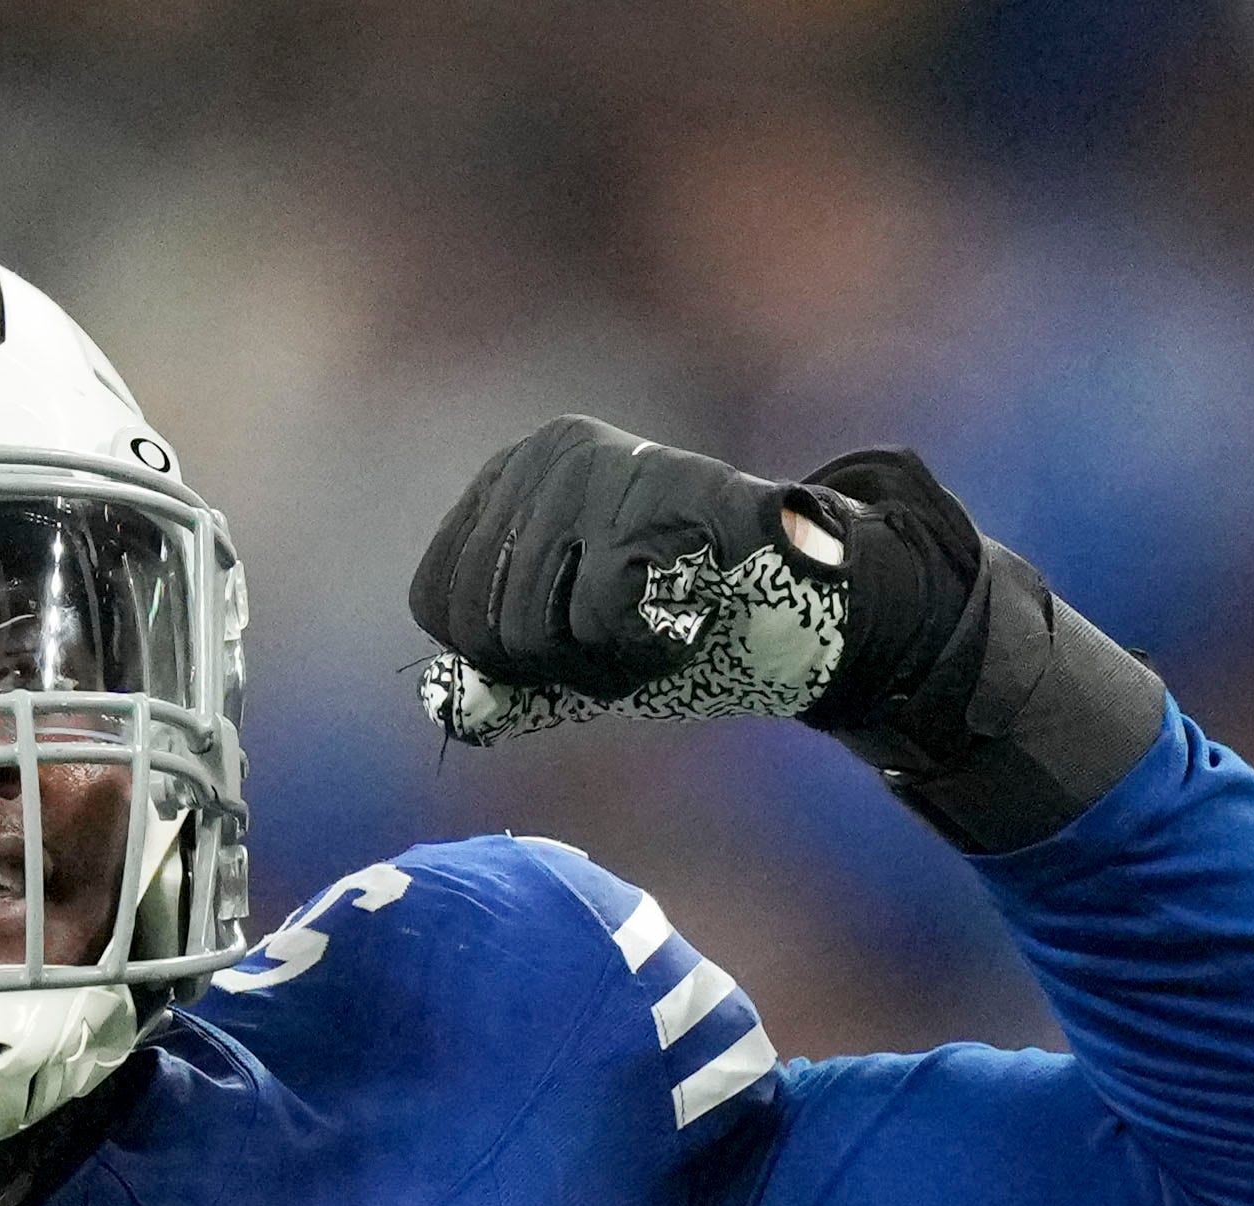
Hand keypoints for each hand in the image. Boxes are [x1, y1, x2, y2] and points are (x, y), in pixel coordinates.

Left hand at [406, 415, 856, 743]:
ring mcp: (618, 464)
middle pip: (488, 624)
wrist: (815, 608)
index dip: (499, 659)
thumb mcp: (578, 660)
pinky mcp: (682, 489)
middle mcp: (551, 454)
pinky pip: (608, 610)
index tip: (574, 645)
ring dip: (610, 665)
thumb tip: (448, 703)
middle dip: (561, 668)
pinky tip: (694, 623)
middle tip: (632, 644)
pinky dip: (650, 650)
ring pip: (542, 625)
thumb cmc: (686, 627)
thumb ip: (509, 685)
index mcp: (511, 481)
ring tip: (663, 631)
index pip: (438, 601)